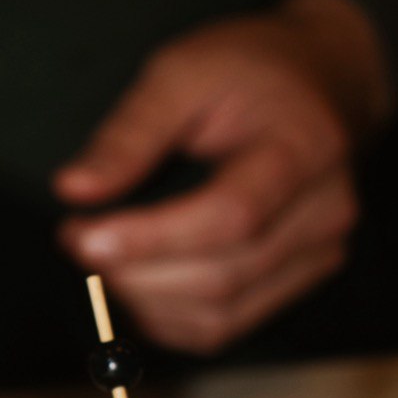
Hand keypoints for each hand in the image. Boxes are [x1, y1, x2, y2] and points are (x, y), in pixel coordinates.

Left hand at [54, 0, 388, 354]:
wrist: (321, 80)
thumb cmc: (248, 70)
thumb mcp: (184, 71)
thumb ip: (130, 131)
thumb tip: (74, 188)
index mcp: (305, 149)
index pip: (229, 217)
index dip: (151, 238)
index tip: (83, 237)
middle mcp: (324, 213)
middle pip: (221, 278)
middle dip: (134, 273)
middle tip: (75, 243)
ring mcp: (318, 255)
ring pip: (220, 315)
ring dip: (145, 305)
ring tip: (98, 266)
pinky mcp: (298, 283)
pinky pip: (226, 328)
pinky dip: (168, 321)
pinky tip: (133, 290)